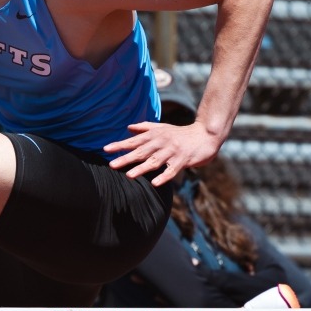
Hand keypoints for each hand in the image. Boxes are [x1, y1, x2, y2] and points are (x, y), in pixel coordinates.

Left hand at [104, 120, 221, 185]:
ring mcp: (172, 152)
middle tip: (112, 165)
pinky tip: (155, 183)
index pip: (134, 140)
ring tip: (129, 175)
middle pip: (141, 152)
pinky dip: (164, 176)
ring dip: (142, 168)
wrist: (205, 135)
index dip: (120, 145)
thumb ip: (145, 128)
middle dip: (126, 158)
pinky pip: (172, 170)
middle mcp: (162, 142)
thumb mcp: (162, 128)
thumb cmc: (181, 133)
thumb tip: (128, 128)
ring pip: (155, 161)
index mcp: (155, 135)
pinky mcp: (183, 160)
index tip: (106, 149)